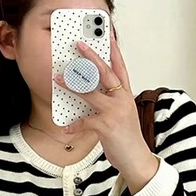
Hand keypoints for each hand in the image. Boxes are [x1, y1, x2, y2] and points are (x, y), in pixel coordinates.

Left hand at [53, 31, 158, 187]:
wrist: (137, 159)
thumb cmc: (127, 139)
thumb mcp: (122, 116)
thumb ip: (110, 103)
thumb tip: (90, 94)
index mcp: (126, 96)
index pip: (121, 68)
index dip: (114, 51)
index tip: (107, 36)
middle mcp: (122, 100)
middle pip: (106, 72)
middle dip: (91, 57)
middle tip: (79, 45)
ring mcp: (115, 112)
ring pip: (91, 93)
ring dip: (73, 85)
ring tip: (59, 78)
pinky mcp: (106, 126)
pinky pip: (85, 121)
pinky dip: (74, 125)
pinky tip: (65, 128)